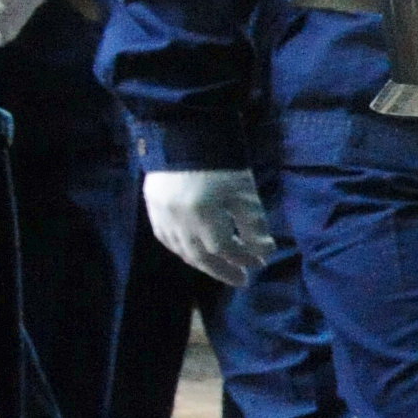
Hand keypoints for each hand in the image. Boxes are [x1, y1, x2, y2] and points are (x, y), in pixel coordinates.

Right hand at [143, 169, 271, 285]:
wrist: (185, 136)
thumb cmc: (222, 165)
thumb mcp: (244, 193)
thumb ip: (254, 225)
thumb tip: (265, 252)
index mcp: (203, 214)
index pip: (225, 248)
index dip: (243, 258)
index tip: (260, 263)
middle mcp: (178, 220)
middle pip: (201, 256)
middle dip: (224, 270)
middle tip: (241, 281)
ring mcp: (162, 215)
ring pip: (182, 250)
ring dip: (203, 264)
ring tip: (221, 269)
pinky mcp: (152, 208)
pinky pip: (166, 239)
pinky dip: (183, 251)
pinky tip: (194, 255)